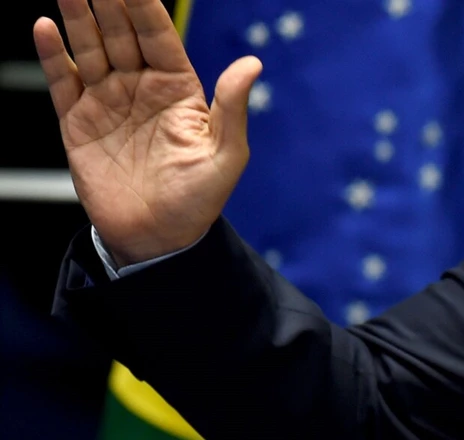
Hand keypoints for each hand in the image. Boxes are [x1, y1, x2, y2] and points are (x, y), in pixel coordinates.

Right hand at [32, 0, 260, 263]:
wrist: (157, 238)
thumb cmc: (199, 199)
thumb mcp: (226, 154)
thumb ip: (233, 106)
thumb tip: (252, 63)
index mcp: (178, 88)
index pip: (157, 35)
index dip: (143, 4)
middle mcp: (141, 88)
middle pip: (119, 33)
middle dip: (107, 2)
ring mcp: (108, 102)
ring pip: (89, 49)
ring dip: (77, 17)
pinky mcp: (78, 123)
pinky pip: (63, 82)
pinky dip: (53, 55)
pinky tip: (45, 27)